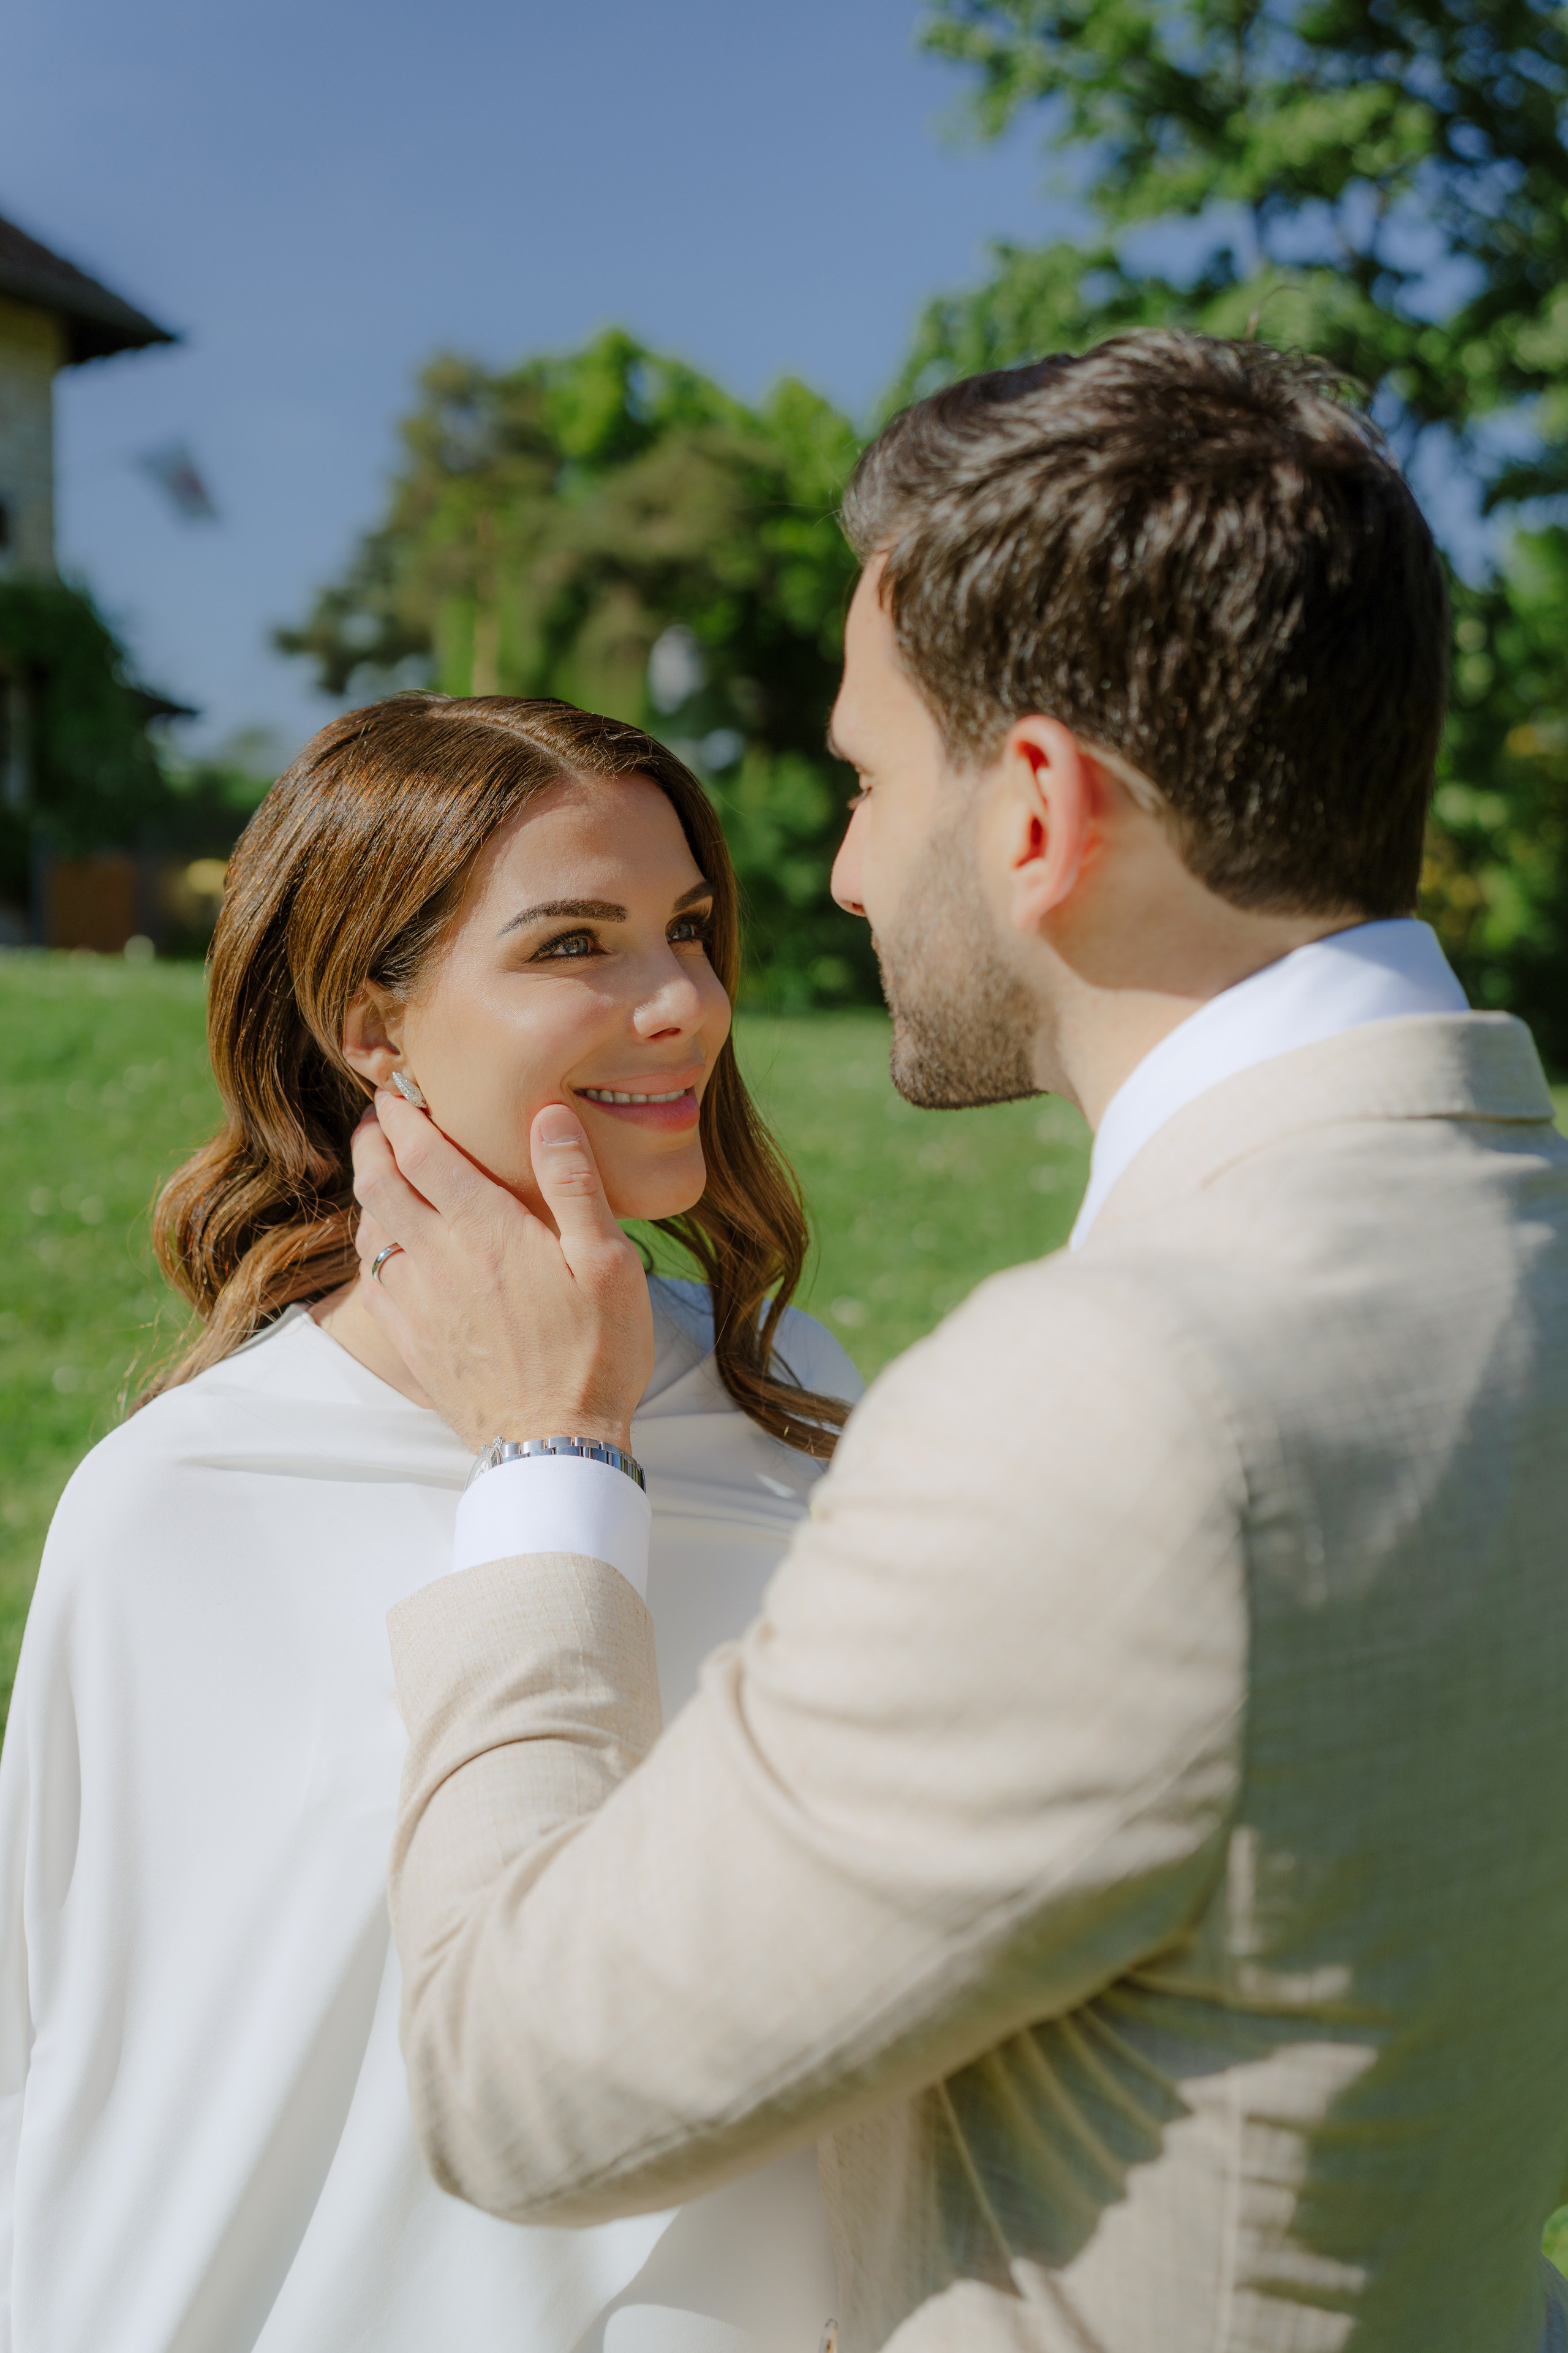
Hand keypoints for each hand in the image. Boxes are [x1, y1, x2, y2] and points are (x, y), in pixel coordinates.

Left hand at [351, 1093, 654, 1454]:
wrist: (554, 1442)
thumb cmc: (595, 1352)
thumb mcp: (607, 1262)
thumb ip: (573, 1183)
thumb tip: (548, 1115)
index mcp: (485, 1228)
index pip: (422, 1151)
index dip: (403, 1114)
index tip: (399, 1092)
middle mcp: (436, 1258)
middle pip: (378, 1181)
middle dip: (373, 1140)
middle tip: (379, 1118)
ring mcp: (415, 1303)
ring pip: (369, 1229)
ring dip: (369, 1190)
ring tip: (381, 1170)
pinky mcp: (409, 1341)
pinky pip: (370, 1280)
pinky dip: (370, 1247)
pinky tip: (385, 1244)